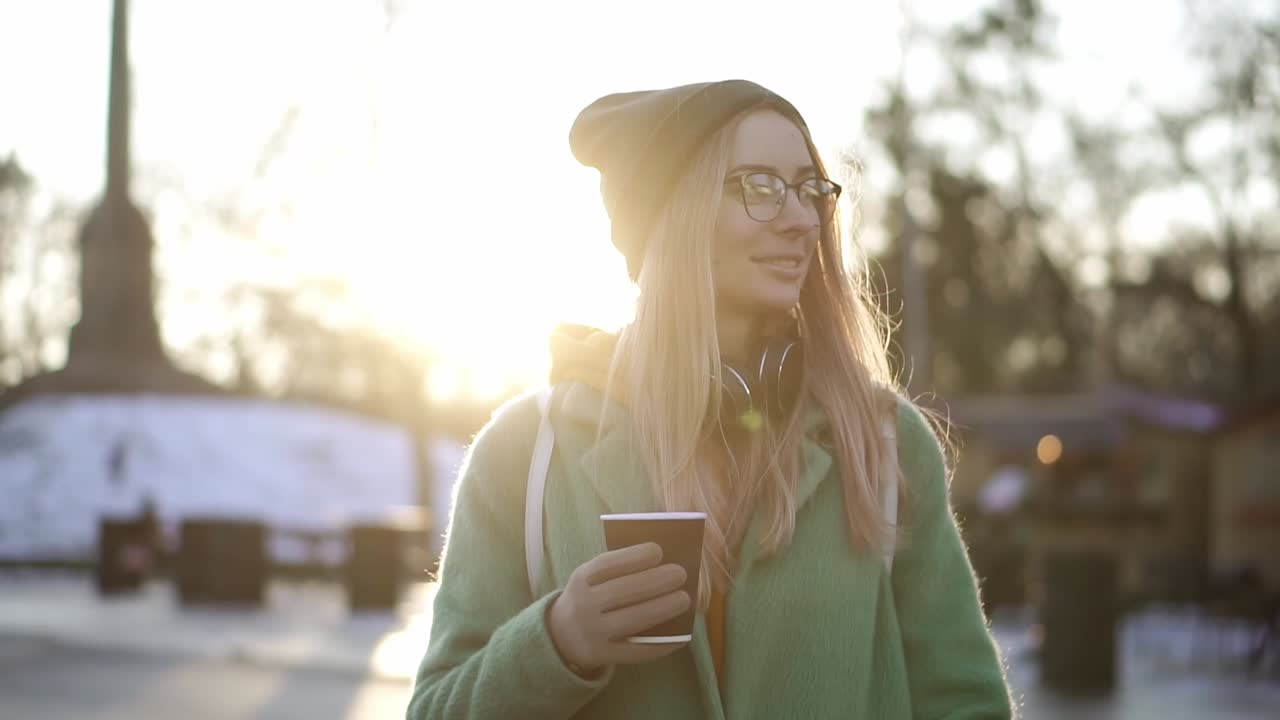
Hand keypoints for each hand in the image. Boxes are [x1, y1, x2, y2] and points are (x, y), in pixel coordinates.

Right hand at [545, 542, 691, 675]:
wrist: (561, 636)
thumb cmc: (588, 598)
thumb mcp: (590, 578)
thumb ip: (617, 569)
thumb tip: (662, 562)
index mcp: (581, 579)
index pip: (608, 565)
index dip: (634, 556)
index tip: (658, 551)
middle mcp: (584, 605)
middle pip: (625, 591)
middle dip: (657, 581)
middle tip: (680, 574)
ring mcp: (592, 633)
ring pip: (634, 619)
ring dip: (663, 608)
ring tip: (684, 599)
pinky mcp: (603, 655)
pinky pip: (637, 652)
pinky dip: (661, 644)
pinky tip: (679, 637)